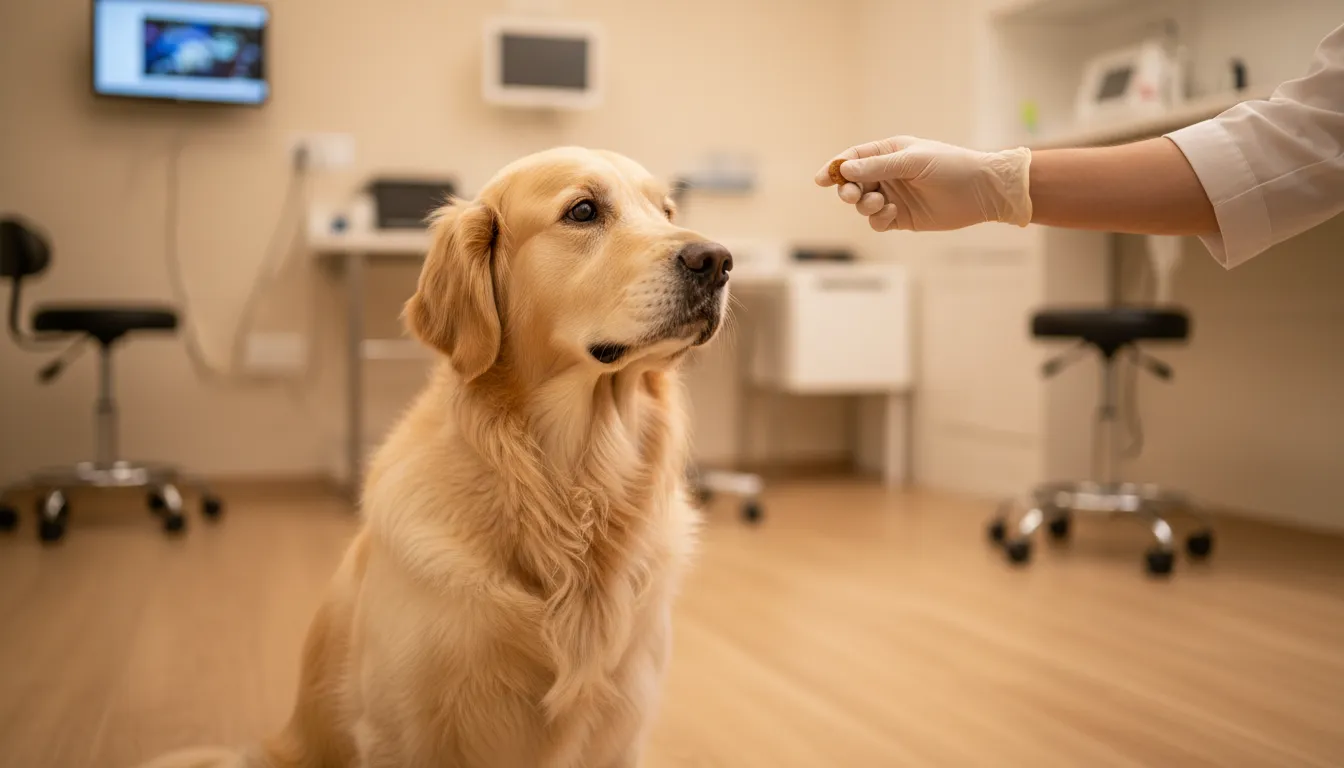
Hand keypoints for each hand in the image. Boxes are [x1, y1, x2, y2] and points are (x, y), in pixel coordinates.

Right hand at [814, 136, 1033, 231]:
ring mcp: (894, 196)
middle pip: (853, 183)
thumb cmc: (950, 166)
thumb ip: (878, 166)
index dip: (836, 167)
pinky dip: (878, 219)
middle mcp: (888, 174)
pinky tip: (892, 214)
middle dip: (847, 190)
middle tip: (852, 195)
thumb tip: (844, 169)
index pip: (854, 158)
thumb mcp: (913, 161)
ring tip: (879, 204)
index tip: (821, 179)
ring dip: (864, 205)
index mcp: (890, 153)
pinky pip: (877, 221)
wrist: (982, 191)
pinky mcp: (901, 218)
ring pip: (862, 204)